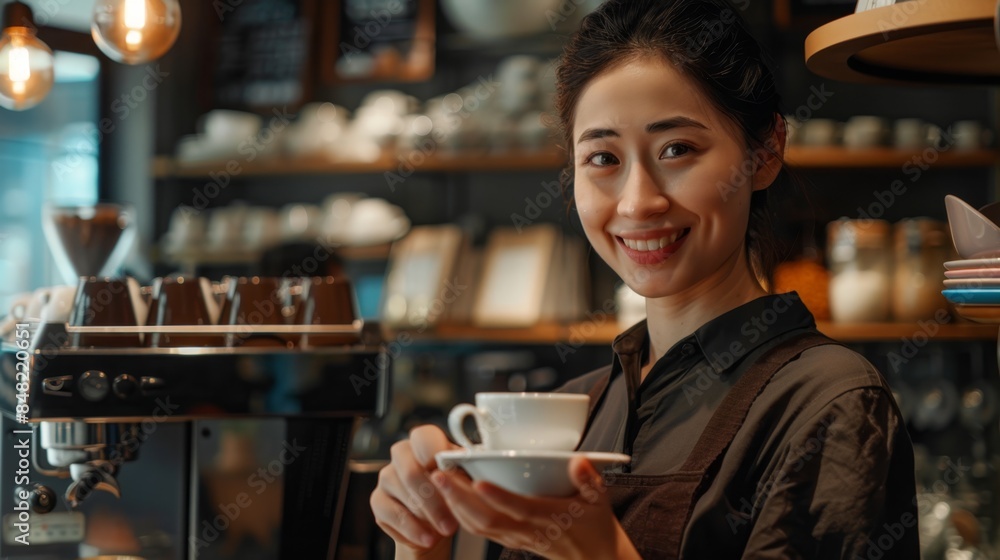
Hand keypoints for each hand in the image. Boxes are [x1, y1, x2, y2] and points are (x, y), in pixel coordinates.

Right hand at [370, 425, 461, 557]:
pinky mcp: (377, 500)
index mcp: (424, 443)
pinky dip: (414, 529)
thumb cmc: (452, 494)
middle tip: (453, 518)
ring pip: (403, 493)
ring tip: (447, 528)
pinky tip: (428, 538)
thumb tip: (465, 461)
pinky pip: (393, 514)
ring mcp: (387, 476)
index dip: (432, 450)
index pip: (422, 436)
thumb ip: (461, 469)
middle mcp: (402, 455)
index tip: (445, 469)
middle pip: (411, 470)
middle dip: (434, 497)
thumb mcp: (463, 480)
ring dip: (429, 515)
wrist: (436, 524)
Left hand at [429, 455, 640, 559]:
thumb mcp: (599, 500)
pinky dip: (460, 514)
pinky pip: (479, 530)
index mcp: (548, 518)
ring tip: (437, 480)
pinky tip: (448, 496)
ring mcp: (515, 537)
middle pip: (486, 520)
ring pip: (477, 527)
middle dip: (459, 498)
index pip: (518, 508)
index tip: (478, 480)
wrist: (594, 559)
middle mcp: (526, 530)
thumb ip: (589, 480)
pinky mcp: (509, 539)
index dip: (497, 496)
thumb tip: (578, 461)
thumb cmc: (594, 525)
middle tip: (439, 474)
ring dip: (454, 505)